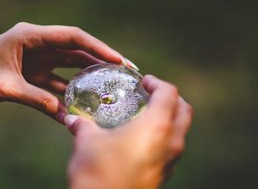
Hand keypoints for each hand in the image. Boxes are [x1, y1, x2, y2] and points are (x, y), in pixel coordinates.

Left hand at [0, 22, 132, 122]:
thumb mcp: (3, 86)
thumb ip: (34, 97)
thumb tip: (62, 112)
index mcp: (31, 36)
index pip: (72, 37)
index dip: (97, 47)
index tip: (117, 59)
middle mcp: (39, 44)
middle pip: (77, 49)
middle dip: (101, 59)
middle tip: (125, 70)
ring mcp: (39, 58)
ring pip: (71, 65)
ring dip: (90, 76)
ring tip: (112, 86)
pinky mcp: (36, 73)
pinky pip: (58, 82)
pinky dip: (69, 93)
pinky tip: (82, 106)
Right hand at [66, 75, 192, 188]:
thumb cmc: (97, 173)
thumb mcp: (87, 142)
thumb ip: (82, 125)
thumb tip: (73, 119)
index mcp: (157, 127)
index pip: (169, 93)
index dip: (157, 83)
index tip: (144, 82)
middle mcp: (170, 143)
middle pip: (184, 111)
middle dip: (171, 98)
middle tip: (151, 94)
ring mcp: (169, 162)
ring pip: (180, 132)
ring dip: (169, 119)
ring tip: (146, 116)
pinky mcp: (163, 176)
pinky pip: (171, 150)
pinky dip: (163, 138)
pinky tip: (140, 141)